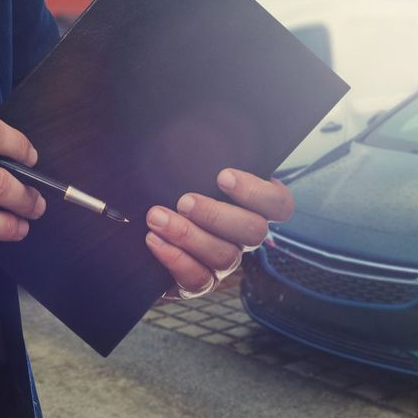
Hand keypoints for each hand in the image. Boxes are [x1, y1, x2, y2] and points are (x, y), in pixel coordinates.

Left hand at [145, 168, 292, 293]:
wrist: (139, 229)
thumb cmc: (168, 188)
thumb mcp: (184, 169)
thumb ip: (197, 156)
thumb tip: (188, 135)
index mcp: (251, 205)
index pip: (279, 203)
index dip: (257, 192)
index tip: (223, 176)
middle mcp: (244, 236)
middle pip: (254, 232)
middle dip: (216, 214)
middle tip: (184, 200)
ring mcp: (224, 262)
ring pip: (225, 256)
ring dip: (188, 235)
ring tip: (157, 217)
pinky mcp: (200, 282)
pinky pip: (199, 279)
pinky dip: (175, 259)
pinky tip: (153, 240)